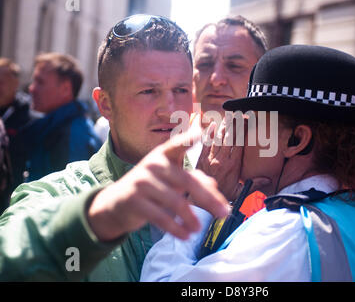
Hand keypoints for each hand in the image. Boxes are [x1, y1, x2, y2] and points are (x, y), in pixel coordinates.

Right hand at [87, 128, 229, 241]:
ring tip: (199, 229)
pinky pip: (160, 217)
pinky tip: (186, 235)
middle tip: (225, 213)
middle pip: (187, 181)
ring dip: (191, 218)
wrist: (116, 203)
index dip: (188, 138)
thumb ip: (194, 180)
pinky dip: (176, 228)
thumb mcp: (171, 179)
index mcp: (164, 154)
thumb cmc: (152, 187)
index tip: (200, 132)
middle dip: (209, 199)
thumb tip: (214, 186)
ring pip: (176, 202)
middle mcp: (153, 164)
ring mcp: (142, 181)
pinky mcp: (134, 201)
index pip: (178, 144)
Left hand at [196, 114, 270, 200]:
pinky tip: (213, 124)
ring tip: (229, 115)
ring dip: (224, 126)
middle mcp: (221, 159)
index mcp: (232, 166)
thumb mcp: (240, 193)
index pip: (239, 143)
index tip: (247, 120)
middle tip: (239, 113)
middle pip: (229, 137)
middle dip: (234, 124)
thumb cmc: (222, 198)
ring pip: (218, 138)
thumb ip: (253, 184)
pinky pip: (205, 143)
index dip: (243, 130)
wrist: (200, 204)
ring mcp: (210, 158)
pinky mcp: (201, 159)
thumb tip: (268, 179)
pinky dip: (209, 133)